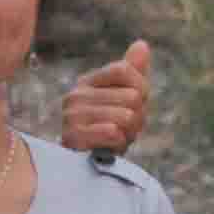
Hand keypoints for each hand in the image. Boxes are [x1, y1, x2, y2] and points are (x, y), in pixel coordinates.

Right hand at [58, 39, 152, 156]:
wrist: (86, 169)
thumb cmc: (107, 132)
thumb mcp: (125, 101)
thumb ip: (133, 73)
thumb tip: (142, 44)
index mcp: (88, 83)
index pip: (124, 69)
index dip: (140, 89)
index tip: (134, 106)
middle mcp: (76, 95)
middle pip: (132, 96)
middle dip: (137, 118)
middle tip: (124, 129)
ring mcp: (72, 116)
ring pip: (126, 116)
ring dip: (129, 133)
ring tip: (114, 139)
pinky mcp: (73, 137)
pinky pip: (113, 132)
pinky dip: (118, 143)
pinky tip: (107, 147)